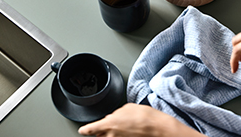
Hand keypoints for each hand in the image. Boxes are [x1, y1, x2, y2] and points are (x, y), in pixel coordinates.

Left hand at [78, 103, 204, 136]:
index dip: (85, 130)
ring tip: (121, 127)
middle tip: (108, 125)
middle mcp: (112, 136)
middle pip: (99, 136)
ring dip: (111, 134)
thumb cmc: (145, 116)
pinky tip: (127, 132)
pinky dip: (121, 135)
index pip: (91, 129)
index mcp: (109, 123)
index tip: (82, 130)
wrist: (158, 128)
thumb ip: (116, 113)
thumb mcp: (128, 107)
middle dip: (101, 131)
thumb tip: (114, 117)